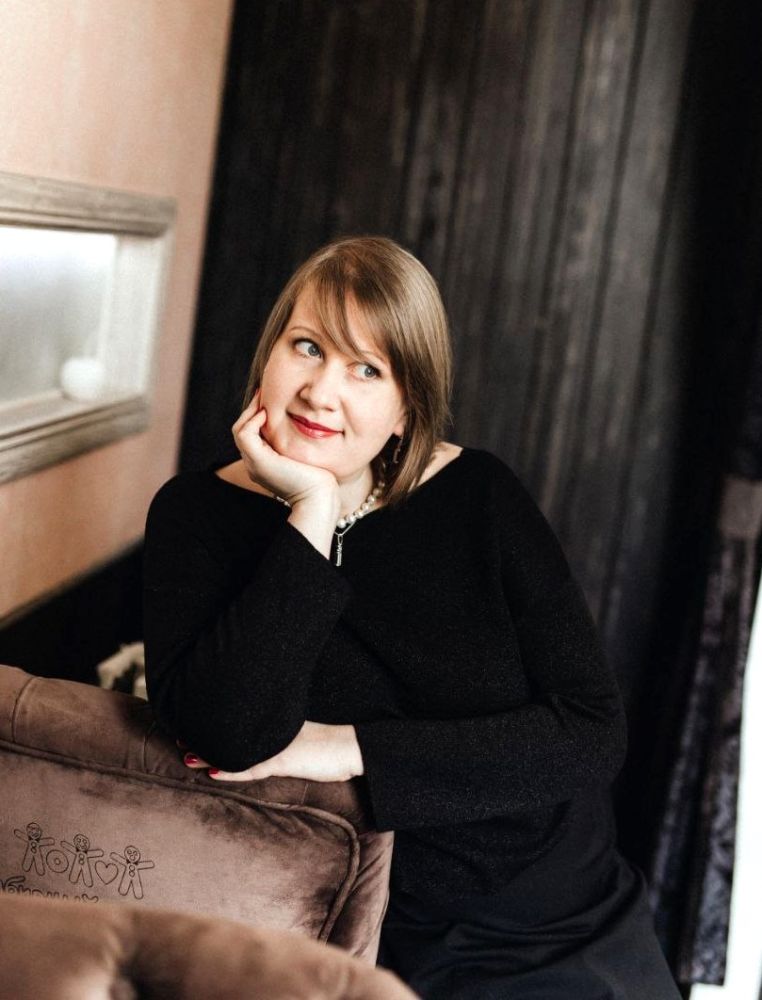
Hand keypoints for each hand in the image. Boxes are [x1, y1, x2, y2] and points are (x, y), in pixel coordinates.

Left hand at [181, 722, 363, 782]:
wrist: (352, 747)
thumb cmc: (328, 747)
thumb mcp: (300, 742)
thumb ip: (281, 745)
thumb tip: (265, 754)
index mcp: (274, 729)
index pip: (240, 726)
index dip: (216, 727)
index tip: (193, 726)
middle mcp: (272, 734)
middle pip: (233, 733)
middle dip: (205, 736)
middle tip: (179, 736)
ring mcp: (277, 746)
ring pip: (237, 750)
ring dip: (211, 753)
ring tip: (187, 753)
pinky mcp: (285, 760)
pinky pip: (253, 768)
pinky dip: (232, 771)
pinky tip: (213, 773)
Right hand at [233, 392, 339, 508]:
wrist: (319, 496)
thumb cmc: (320, 478)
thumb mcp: (305, 455)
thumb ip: (297, 442)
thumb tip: (304, 420)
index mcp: (264, 464)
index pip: (251, 435)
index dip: (256, 416)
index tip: (268, 399)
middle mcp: (254, 464)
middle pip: (241, 431)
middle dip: (251, 410)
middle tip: (263, 393)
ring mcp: (254, 464)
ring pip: (239, 431)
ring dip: (250, 412)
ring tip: (264, 401)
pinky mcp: (258, 461)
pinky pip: (244, 435)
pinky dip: (253, 421)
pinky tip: (267, 414)